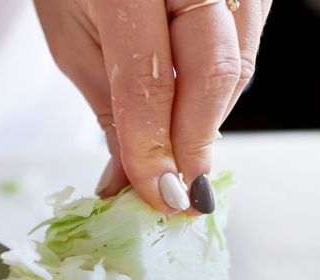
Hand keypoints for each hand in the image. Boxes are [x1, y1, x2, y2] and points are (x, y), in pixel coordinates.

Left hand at [34, 0, 269, 212]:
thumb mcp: (73, 39)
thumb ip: (111, 111)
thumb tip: (129, 186)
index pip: (151, 79)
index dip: (156, 148)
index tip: (158, 198)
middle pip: (216, 71)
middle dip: (197, 145)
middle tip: (182, 199)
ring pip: (239, 65)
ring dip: (210, 124)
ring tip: (181, 162)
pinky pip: (246, 49)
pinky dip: (220, 94)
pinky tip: (194, 117)